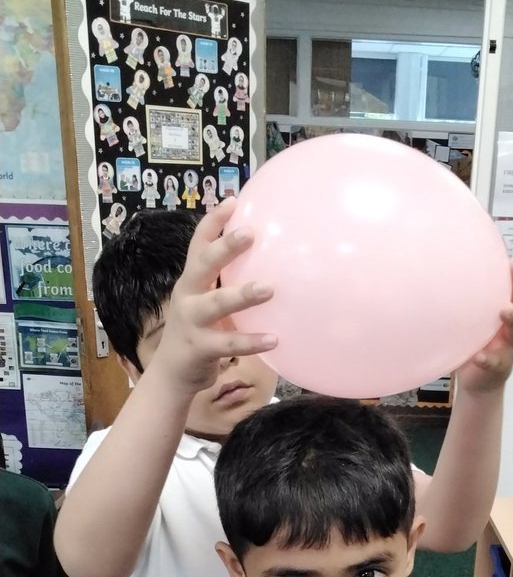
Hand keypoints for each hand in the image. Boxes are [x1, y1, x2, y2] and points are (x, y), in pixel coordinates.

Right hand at [153, 198, 276, 397]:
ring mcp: (191, 322)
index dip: (213, 222)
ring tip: (270, 288)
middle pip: (203, 265)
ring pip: (216, 304)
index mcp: (190, 282)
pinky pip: (229, 344)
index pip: (198, 244)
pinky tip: (275, 338)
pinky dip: (252, 341)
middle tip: (250, 233)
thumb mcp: (207, 304)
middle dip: (224, 247)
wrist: (172, 375)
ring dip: (243, 295)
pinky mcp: (200, 348)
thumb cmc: (198, 334)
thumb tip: (265, 266)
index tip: (234, 201)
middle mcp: (187, 296)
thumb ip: (226, 286)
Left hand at [456, 259, 512, 394]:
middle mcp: (510, 328)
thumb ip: (465, 304)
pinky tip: (479, 356)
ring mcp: (507, 347)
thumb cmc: (474, 345)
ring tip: (505, 311)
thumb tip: (439, 276)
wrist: (477, 382)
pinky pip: (494, 362)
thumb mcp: (472, 322)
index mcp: (504, 314)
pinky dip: (487, 359)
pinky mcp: (498, 367)